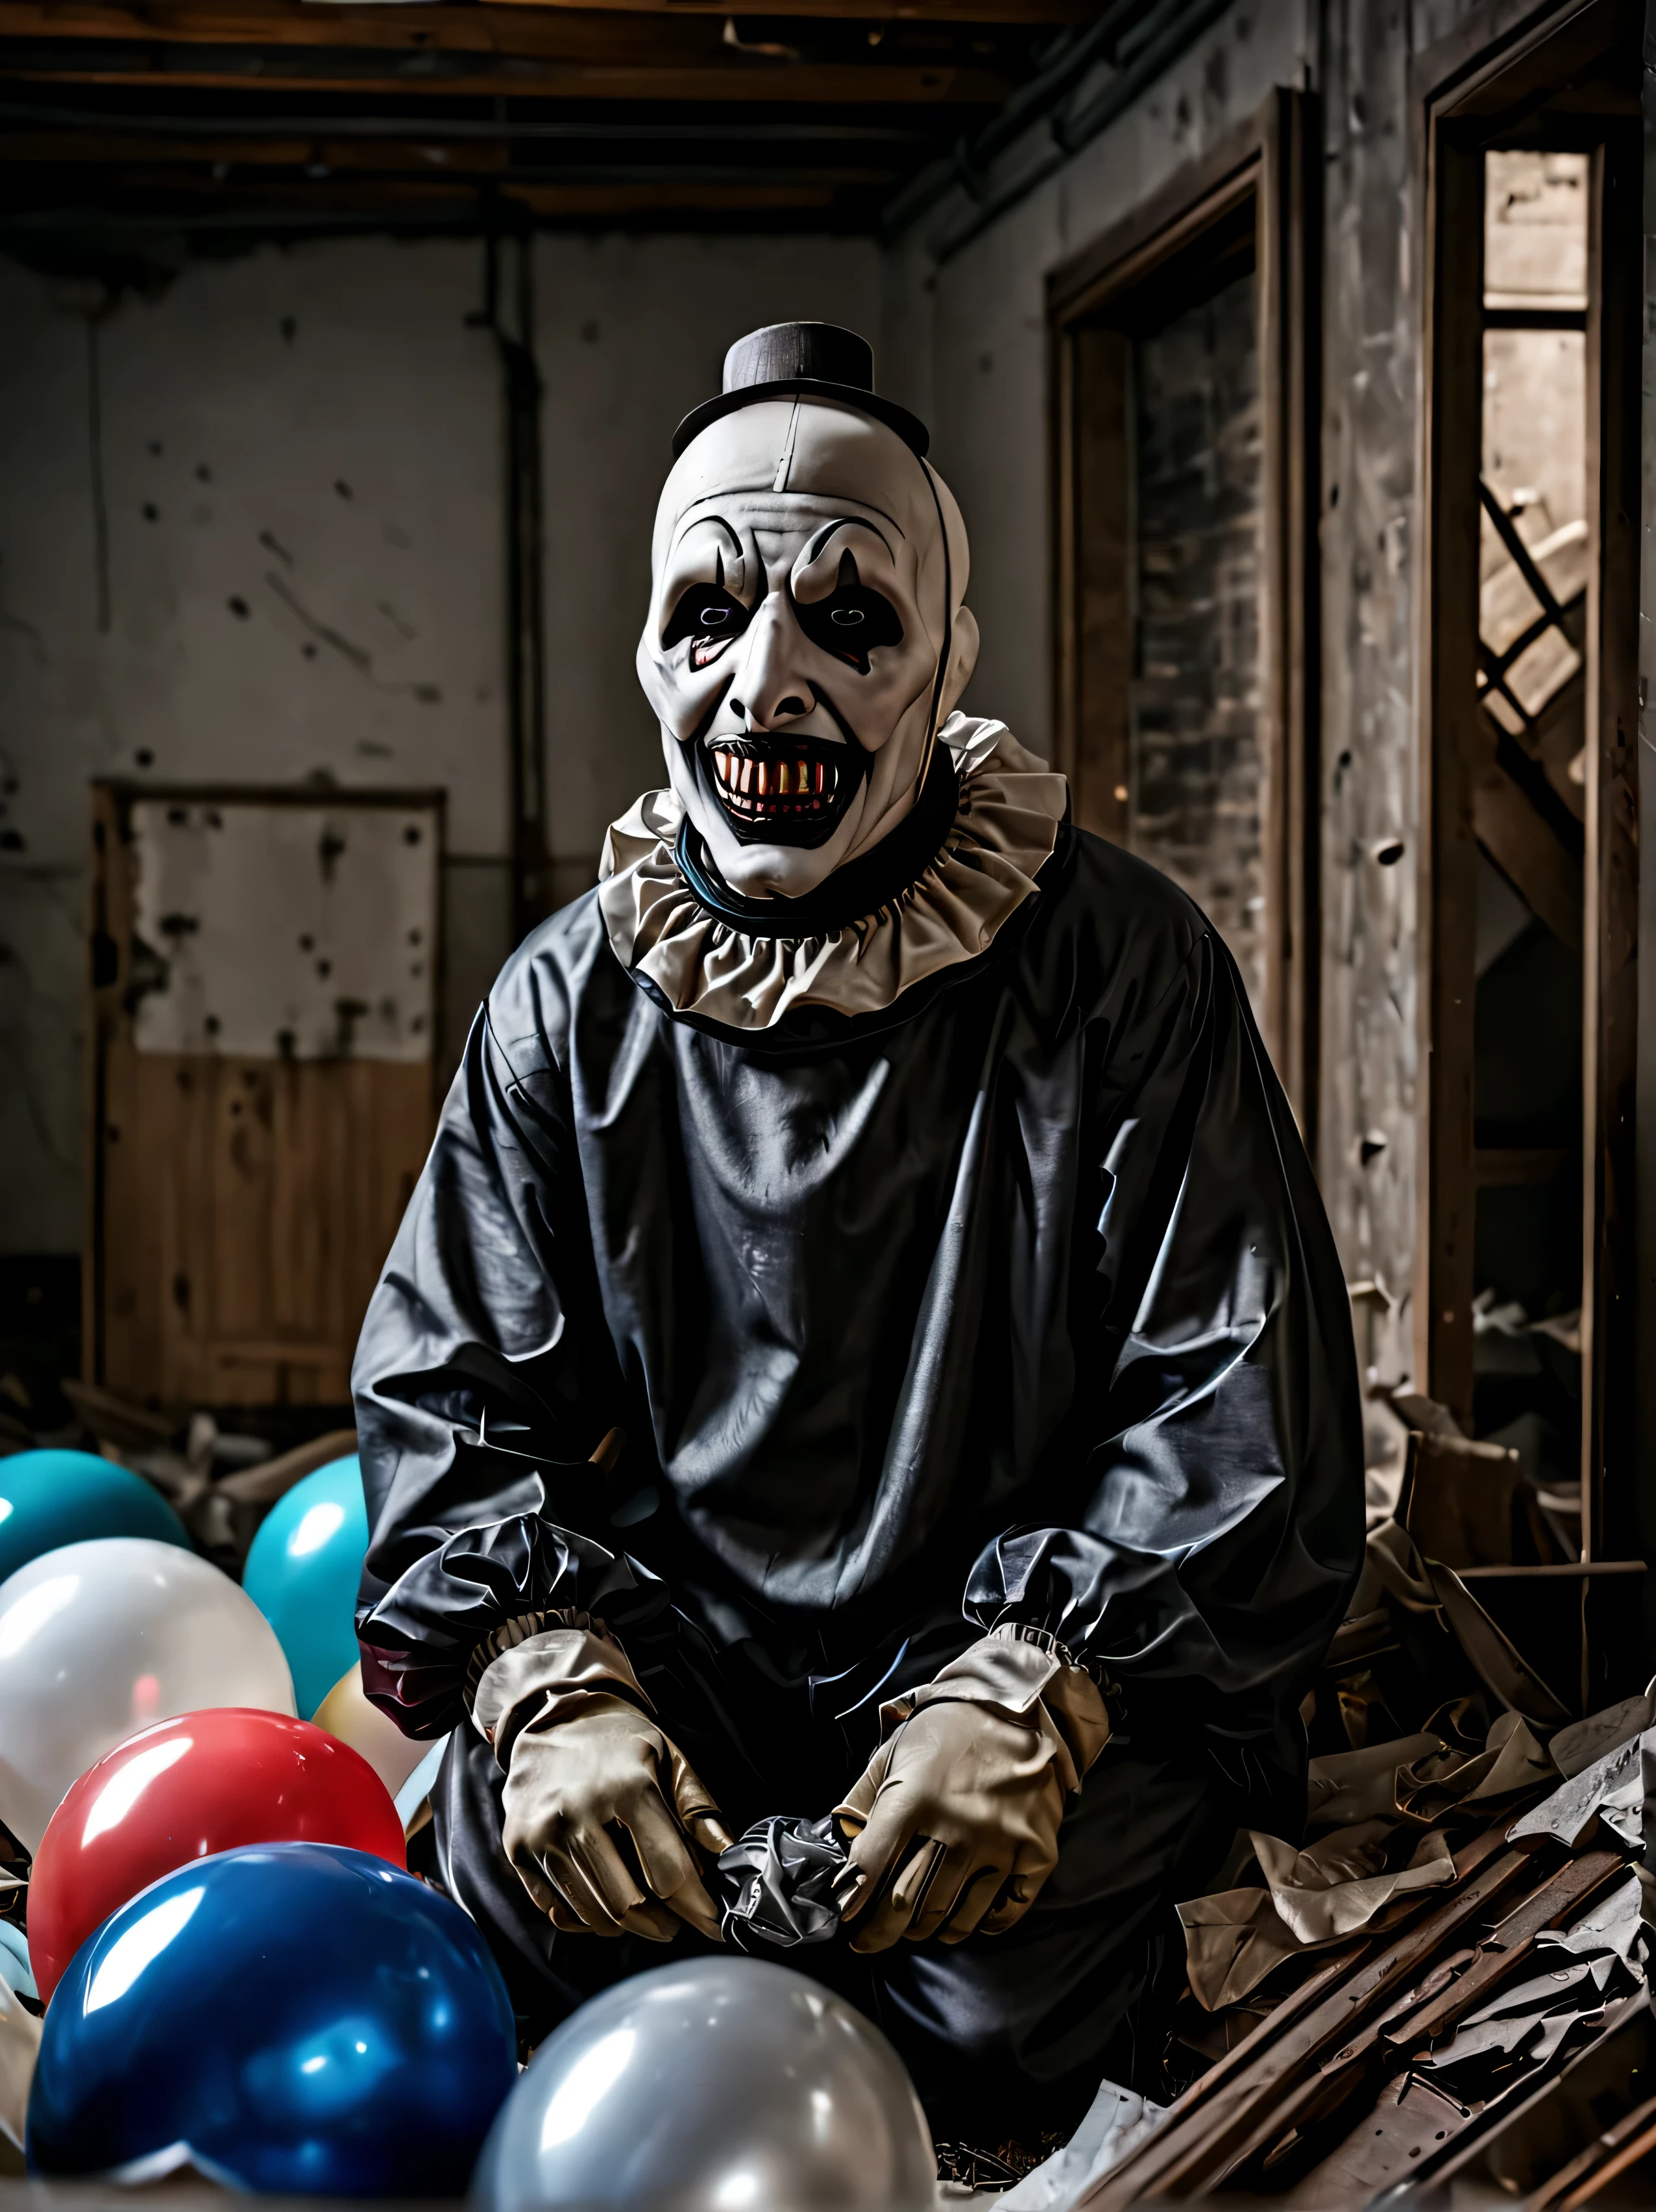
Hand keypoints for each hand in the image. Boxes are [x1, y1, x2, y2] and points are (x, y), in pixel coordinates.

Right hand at [502, 1694, 733, 1940]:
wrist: (552, 1716)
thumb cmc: (619, 1742)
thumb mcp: (669, 1757)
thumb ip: (699, 1807)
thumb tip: (726, 1853)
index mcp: (626, 1786)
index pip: (668, 1871)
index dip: (695, 1905)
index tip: (710, 1920)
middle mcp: (578, 1812)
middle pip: (628, 1903)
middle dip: (660, 1924)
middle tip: (673, 1922)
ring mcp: (542, 1833)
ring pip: (592, 1913)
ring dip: (625, 1926)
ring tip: (642, 1914)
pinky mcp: (518, 1849)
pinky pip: (557, 1910)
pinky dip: (586, 1919)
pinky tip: (604, 1904)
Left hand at [831, 1698, 1068, 1951]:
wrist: (1022, 1705)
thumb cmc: (950, 1729)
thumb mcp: (895, 1751)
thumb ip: (863, 1796)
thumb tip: (839, 1837)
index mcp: (914, 1799)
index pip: (871, 1868)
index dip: (852, 1900)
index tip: (845, 1916)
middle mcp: (955, 1827)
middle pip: (908, 1903)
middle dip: (882, 1930)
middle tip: (871, 1940)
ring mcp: (999, 1844)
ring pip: (954, 1916)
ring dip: (930, 1930)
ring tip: (918, 1929)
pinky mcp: (1035, 1852)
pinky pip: (1005, 1910)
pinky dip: (983, 1924)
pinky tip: (969, 1921)